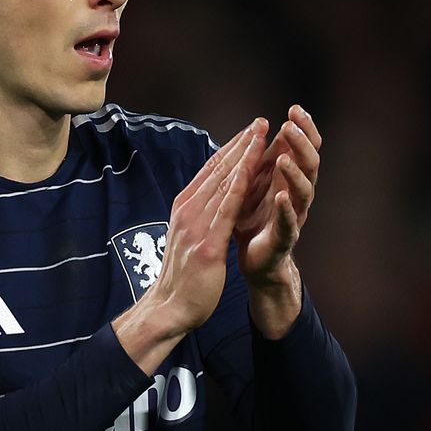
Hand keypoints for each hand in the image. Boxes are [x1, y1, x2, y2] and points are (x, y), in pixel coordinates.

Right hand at [113, 118, 265, 372]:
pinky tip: (254, 168)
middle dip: (240, 144)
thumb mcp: (188, 238)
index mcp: (184, 207)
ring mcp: (196, 224)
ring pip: (224, 181)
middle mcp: (188, 209)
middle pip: (218, 170)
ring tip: (262, 134)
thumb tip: (209, 200)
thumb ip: (198, 216)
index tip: (248, 132)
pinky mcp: (207, 242)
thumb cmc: (182, 277)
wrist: (169, 307)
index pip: (210, 172)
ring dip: (244, 155)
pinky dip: (241, 183)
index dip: (230, 150)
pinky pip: (228, 206)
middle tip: (260, 122)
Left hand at [235, 105, 320, 289]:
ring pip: (304, 192)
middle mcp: (298, 195)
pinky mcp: (284, 239)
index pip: (305, 148)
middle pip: (310, 165)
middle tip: (290, 126)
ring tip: (283, 159)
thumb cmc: (254, 218)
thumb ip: (261, 159)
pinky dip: (286, 209)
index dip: (304, 129)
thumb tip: (261, 125)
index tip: (295, 108)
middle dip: (301, 144)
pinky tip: (281, 197)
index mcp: (291, 179)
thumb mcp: (254, 183)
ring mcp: (294, 217)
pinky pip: (289, 223)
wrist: (254, 261)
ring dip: (294, 174)